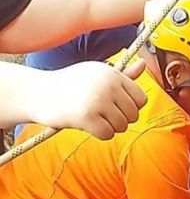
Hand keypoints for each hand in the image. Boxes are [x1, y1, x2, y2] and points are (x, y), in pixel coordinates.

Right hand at [31, 60, 146, 139]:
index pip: (140, 99)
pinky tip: (87, 125)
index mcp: (112, 74)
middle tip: (101, 113)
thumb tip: (144, 64)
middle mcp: (108, 85)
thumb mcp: (97, 74)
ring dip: (109, 127)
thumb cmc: (71, 85)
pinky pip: (108, 134)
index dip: (130, 107)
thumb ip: (123, 75)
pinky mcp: (87, 117)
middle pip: (133, 115)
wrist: (37, 92)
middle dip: (119, 119)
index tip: (115, 106)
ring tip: (92, 116)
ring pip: (122, 126)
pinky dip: (99, 134)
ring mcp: (97, 100)